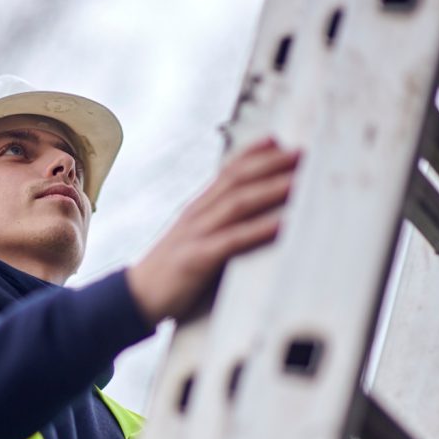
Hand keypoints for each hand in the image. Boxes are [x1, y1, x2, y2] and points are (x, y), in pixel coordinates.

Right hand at [126, 137, 299, 325]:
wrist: (135, 297)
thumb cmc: (169, 273)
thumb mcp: (192, 240)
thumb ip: (217, 226)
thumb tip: (251, 219)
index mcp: (196, 209)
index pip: (226, 172)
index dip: (253, 154)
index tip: (279, 141)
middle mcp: (196, 215)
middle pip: (237, 180)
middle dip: (271, 164)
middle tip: (303, 154)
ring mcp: (195, 235)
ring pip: (237, 204)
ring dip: (271, 190)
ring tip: (299, 181)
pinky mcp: (196, 259)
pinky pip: (232, 240)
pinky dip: (259, 230)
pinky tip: (281, 224)